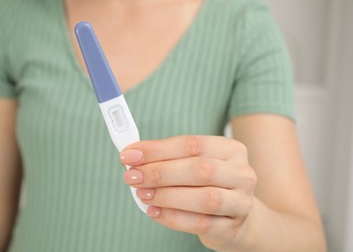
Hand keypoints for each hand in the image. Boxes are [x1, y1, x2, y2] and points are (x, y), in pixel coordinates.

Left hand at [119, 135, 256, 250]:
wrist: (234, 215)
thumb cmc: (208, 184)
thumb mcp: (193, 163)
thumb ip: (168, 158)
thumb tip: (133, 156)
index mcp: (231, 149)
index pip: (192, 144)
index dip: (157, 149)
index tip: (130, 155)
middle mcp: (241, 173)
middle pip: (200, 169)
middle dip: (160, 173)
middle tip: (132, 176)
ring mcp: (241, 202)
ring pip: (204, 198)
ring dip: (166, 196)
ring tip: (142, 194)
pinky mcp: (232, 227)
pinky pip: (201, 223)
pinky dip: (173, 217)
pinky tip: (154, 211)